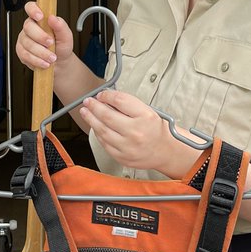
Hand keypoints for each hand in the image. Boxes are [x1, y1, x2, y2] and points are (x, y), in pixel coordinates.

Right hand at [14, 1, 74, 70]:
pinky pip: (25, 55)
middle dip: (40, 37)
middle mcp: (30, 27)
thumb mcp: (66, 36)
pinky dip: (37, 60)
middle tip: (51, 44)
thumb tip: (53, 18)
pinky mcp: (21, 51)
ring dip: (41, 52)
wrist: (59, 63)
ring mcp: (24, 39)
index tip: (40, 17)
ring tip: (52, 57)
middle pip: (28, 27)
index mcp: (40, 18)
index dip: (33, 10)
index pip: (31, 7)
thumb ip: (61, 26)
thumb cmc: (61, 46)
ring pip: (27, 43)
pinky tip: (44, 62)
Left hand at [80, 90, 195, 177]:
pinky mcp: (122, 157)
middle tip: (88, 102)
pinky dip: (98, 133)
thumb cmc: (156, 130)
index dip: (107, 95)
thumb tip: (107, 97)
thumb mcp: (148, 111)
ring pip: (102, 131)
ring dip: (91, 120)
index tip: (101, 94)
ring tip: (86, 112)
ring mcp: (128, 147)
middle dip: (94, 107)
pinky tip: (95, 126)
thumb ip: (128, 104)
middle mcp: (137, 132)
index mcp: (145, 117)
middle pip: (107, 116)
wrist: (164, 151)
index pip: (120, 101)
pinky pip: (104, 143)